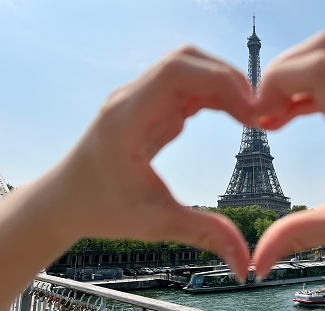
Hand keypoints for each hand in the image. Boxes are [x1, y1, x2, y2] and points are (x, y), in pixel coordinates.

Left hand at [50, 47, 253, 278]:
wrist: (66, 200)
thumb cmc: (101, 209)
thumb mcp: (154, 224)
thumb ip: (202, 234)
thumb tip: (245, 262)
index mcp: (127, 119)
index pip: (176, 73)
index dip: (221, 82)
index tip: (250, 113)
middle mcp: (131, 99)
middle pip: (186, 61)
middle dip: (228, 79)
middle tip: (258, 113)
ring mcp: (139, 98)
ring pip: (188, 67)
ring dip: (223, 84)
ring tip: (250, 115)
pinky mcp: (148, 105)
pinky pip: (186, 84)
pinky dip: (213, 93)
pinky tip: (232, 114)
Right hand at [252, 33, 324, 278]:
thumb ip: (301, 235)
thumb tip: (258, 262)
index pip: (321, 71)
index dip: (278, 82)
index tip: (259, 118)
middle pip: (323, 48)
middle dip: (279, 74)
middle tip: (262, 114)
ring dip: (293, 75)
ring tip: (274, 117)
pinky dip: (309, 82)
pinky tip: (294, 114)